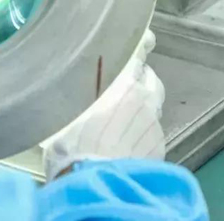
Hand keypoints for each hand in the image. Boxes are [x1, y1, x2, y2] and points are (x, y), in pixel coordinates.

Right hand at [42, 30, 165, 179]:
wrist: (99, 184)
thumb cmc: (74, 146)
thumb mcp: (64, 114)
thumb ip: (75, 96)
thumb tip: (64, 88)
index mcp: (120, 84)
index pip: (139, 53)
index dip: (143, 44)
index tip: (146, 39)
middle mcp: (142, 99)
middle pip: (149, 79)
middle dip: (140, 78)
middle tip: (123, 86)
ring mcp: (153, 125)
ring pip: (153, 105)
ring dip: (143, 106)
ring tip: (124, 118)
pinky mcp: (159, 148)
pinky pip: (152, 131)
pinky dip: (142, 132)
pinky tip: (126, 143)